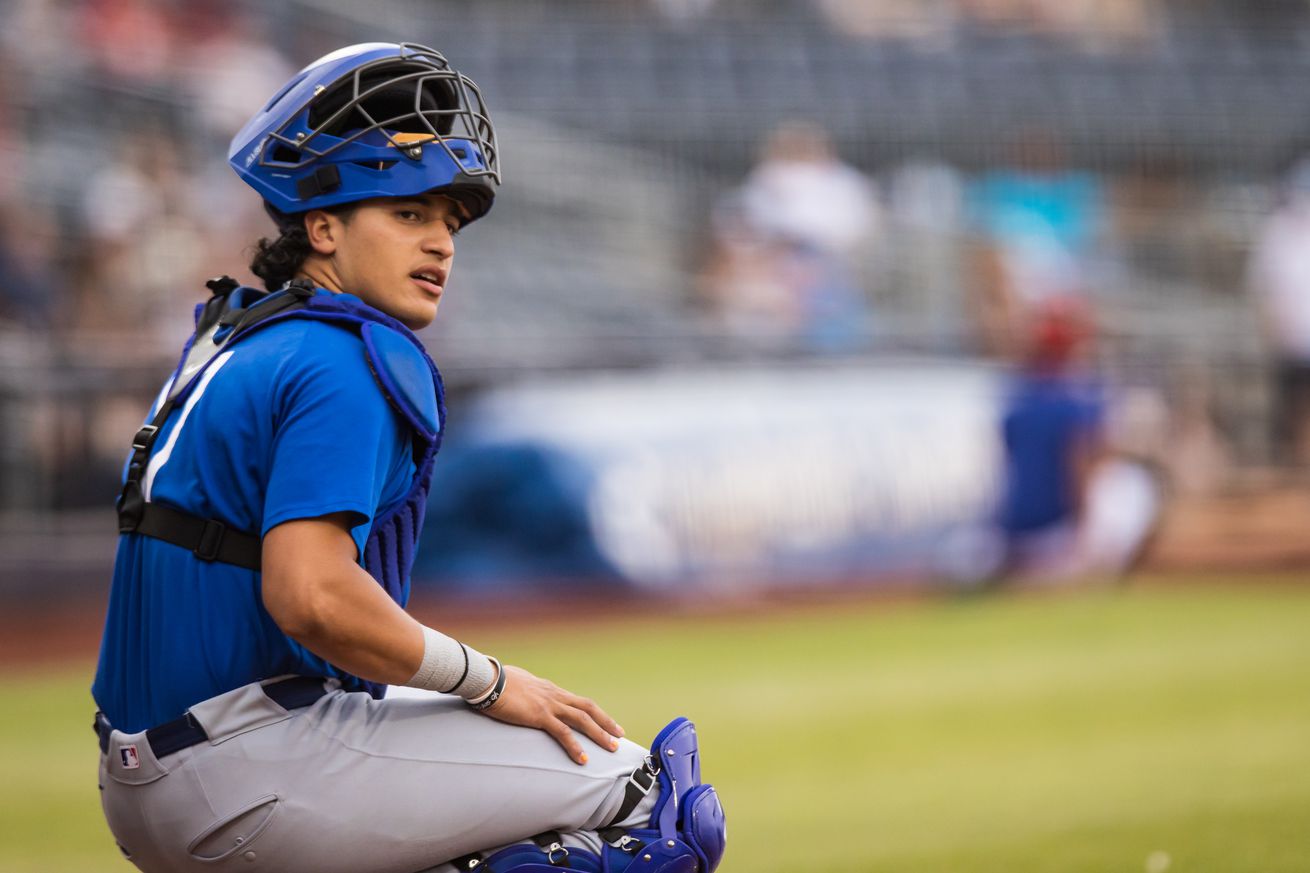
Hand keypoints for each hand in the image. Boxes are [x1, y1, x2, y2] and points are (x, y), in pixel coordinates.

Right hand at [479, 664, 624, 764]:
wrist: (487, 679)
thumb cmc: (495, 682)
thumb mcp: (516, 685)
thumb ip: (524, 691)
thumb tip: (522, 695)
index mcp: (549, 688)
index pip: (577, 701)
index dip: (593, 712)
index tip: (604, 722)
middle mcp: (554, 694)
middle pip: (588, 707)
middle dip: (606, 721)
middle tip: (620, 734)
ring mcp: (549, 704)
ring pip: (583, 719)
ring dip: (600, 734)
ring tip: (612, 748)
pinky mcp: (540, 716)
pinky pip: (563, 733)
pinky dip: (575, 747)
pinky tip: (584, 759)